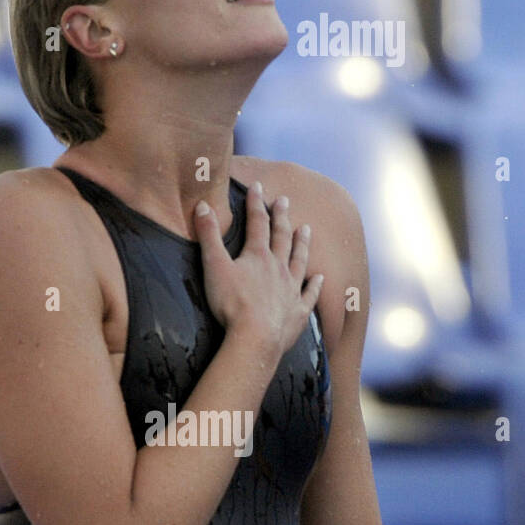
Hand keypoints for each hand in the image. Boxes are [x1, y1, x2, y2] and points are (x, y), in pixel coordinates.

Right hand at [194, 181, 322, 359]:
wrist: (255, 337)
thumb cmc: (231, 303)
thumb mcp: (213, 266)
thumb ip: (208, 235)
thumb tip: (203, 205)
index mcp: (258, 256)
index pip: (257, 223)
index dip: (256, 204)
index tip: (258, 187)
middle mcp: (279, 268)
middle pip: (282, 237)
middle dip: (281, 217)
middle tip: (285, 201)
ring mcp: (291, 289)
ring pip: (299, 261)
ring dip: (302, 244)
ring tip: (306, 229)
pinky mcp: (298, 311)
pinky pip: (310, 295)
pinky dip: (316, 285)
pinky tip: (321, 278)